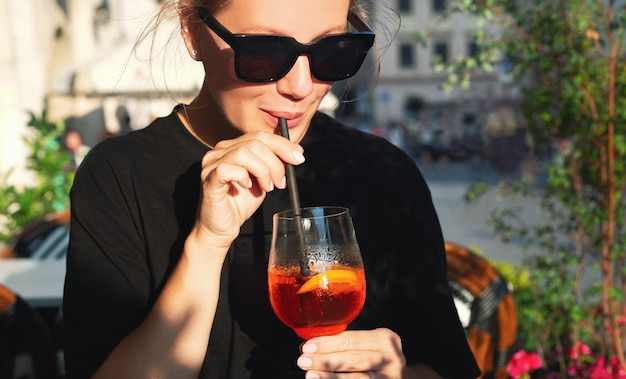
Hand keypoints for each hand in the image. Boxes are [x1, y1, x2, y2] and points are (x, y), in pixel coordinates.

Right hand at [193, 131, 304, 248]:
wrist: (221, 229)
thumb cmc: (239, 205)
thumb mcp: (262, 180)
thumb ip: (272, 164)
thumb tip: (293, 153)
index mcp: (232, 147)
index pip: (260, 136)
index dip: (282, 145)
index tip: (298, 157)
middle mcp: (219, 151)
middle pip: (255, 142)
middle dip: (276, 161)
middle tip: (282, 181)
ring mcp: (211, 164)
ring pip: (244, 152)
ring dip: (263, 170)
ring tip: (268, 187)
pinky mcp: (208, 179)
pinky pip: (228, 169)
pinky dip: (243, 176)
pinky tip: (248, 187)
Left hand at [296, 328, 407, 377]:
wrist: (391, 376)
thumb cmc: (373, 358)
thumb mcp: (366, 345)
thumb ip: (344, 344)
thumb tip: (309, 347)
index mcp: (385, 340)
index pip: (353, 340)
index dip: (328, 343)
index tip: (307, 346)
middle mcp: (392, 360)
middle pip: (353, 359)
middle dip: (325, 360)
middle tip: (303, 360)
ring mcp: (389, 378)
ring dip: (330, 377)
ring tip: (310, 375)